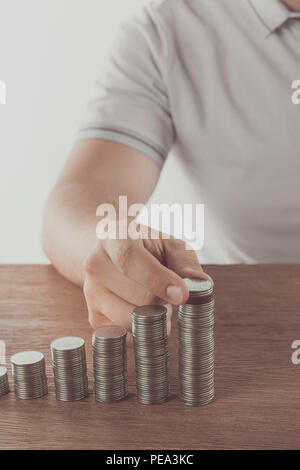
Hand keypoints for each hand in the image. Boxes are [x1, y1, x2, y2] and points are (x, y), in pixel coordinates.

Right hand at [83, 222, 211, 341]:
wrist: (113, 254)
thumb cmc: (147, 248)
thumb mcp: (168, 243)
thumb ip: (185, 262)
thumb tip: (201, 284)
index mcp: (113, 236)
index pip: (130, 260)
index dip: (158, 279)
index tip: (183, 294)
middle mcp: (95, 264)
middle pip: (140, 297)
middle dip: (164, 299)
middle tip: (169, 289)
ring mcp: (91, 293)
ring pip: (134, 321)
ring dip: (155, 317)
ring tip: (154, 298)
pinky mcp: (94, 318)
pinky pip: (128, 337)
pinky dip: (145, 331)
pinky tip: (145, 312)